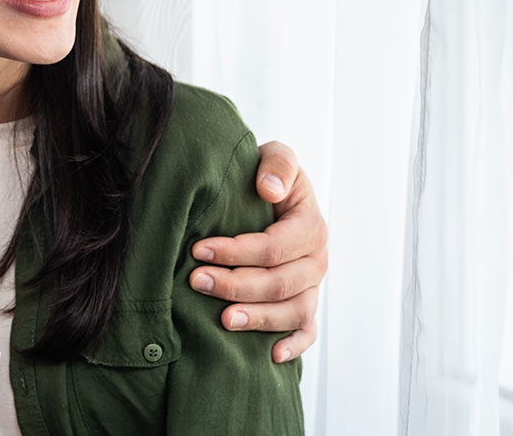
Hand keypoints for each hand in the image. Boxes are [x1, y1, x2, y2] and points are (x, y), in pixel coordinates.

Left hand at [190, 140, 326, 362]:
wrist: (271, 195)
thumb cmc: (266, 176)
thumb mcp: (276, 156)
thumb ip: (278, 164)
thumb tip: (269, 189)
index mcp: (311, 225)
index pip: (274, 246)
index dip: (236, 251)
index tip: (198, 249)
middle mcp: (316, 259)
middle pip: (280, 283)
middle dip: (236, 284)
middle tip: (196, 281)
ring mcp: (312, 286)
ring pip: (292, 312)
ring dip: (257, 318)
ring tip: (223, 320)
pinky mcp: (305, 305)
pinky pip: (307, 331)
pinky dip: (294, 345)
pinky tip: (271, 355)